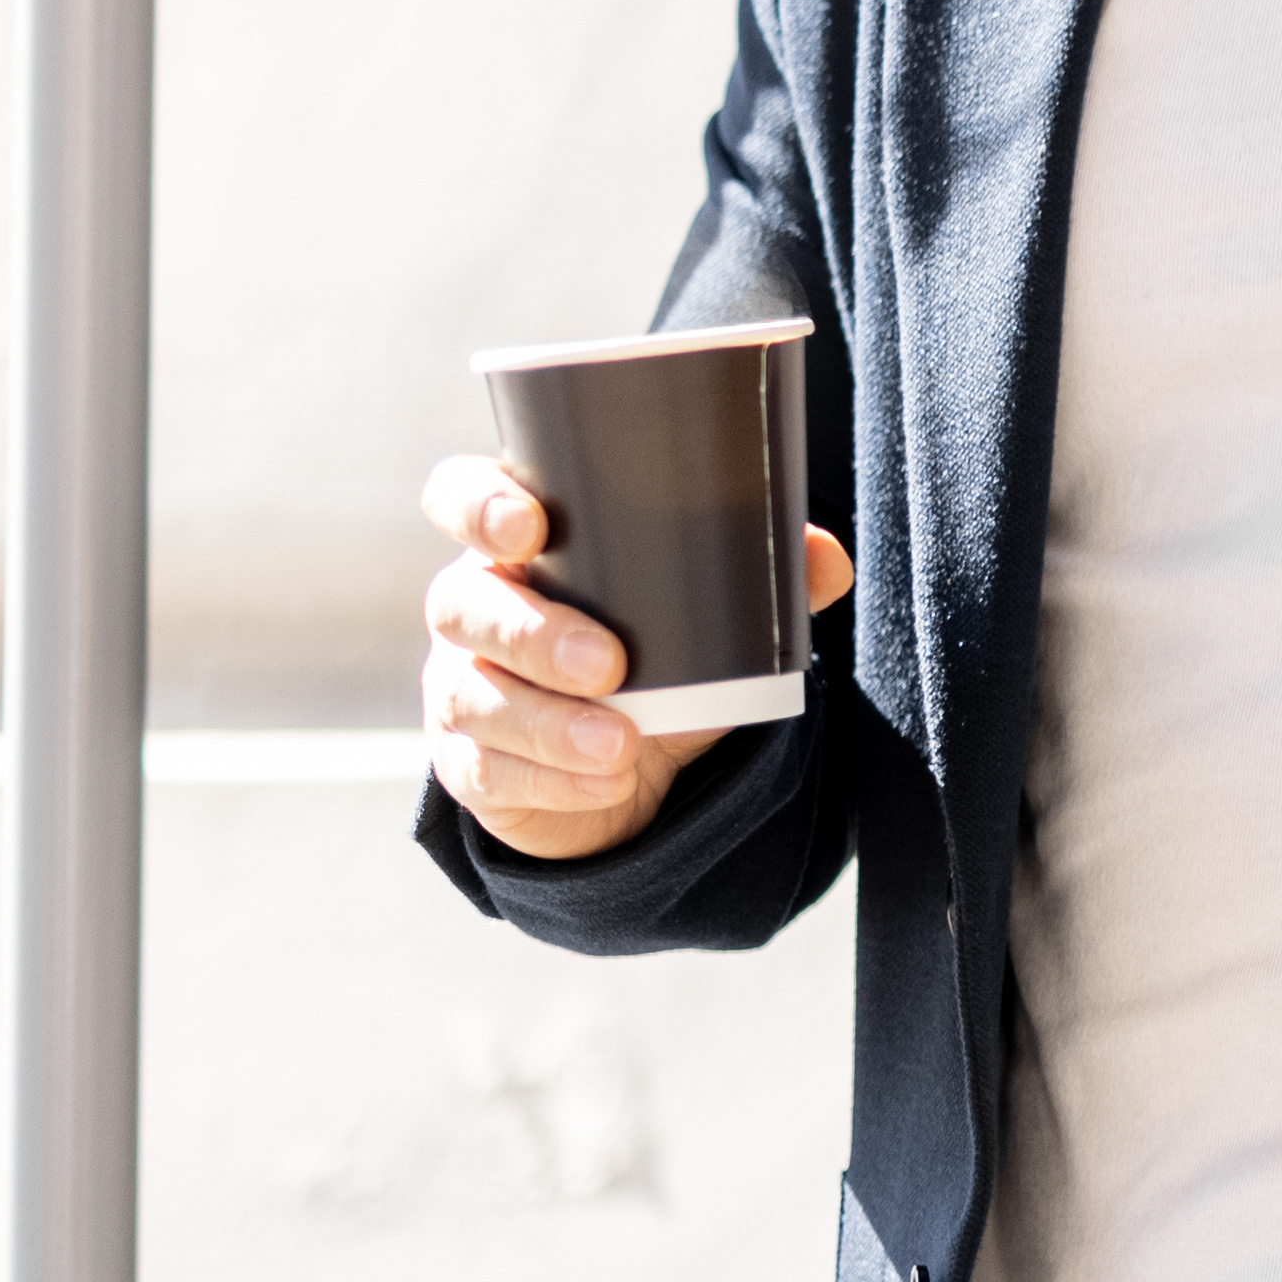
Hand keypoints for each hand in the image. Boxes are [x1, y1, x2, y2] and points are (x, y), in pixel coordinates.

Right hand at [419, 456, 848, 863]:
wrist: (630, 769)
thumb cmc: (654, 659)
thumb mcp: (708, 619)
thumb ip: (765, 579)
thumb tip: (823, 557)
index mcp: (519, 547)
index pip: (462, 498)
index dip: (477, 505)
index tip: (528, 526)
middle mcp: (473, 606)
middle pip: (463, 603)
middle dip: (532, 633)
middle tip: (608, 664)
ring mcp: (459, 685)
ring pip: (472, 696)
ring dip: (548, 724)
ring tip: (622, 745)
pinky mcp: (467, 763)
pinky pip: (489, 770)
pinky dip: (553, 779)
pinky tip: (607, 782)